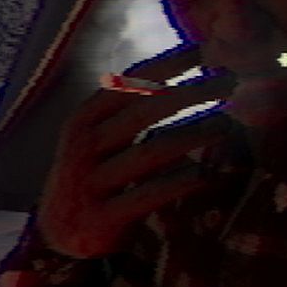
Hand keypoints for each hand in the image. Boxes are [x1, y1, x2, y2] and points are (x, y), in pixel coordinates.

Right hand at [35, 43, 244, 258]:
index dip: (166, 65)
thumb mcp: (98, 140)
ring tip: (226, 125)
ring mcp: (91, 183)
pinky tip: (207, 173)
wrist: (58, 236)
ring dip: (193, 135)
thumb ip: (128, 113)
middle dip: (189, 93)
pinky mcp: (103, 217)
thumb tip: (187, 82)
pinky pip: (148, 195)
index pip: (126, 84)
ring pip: (149, 153)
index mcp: (82, 121)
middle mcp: (83, 147)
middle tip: (228, 82)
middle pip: (142, 112)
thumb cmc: (93, 176)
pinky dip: (180, 182)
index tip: (203, 50)